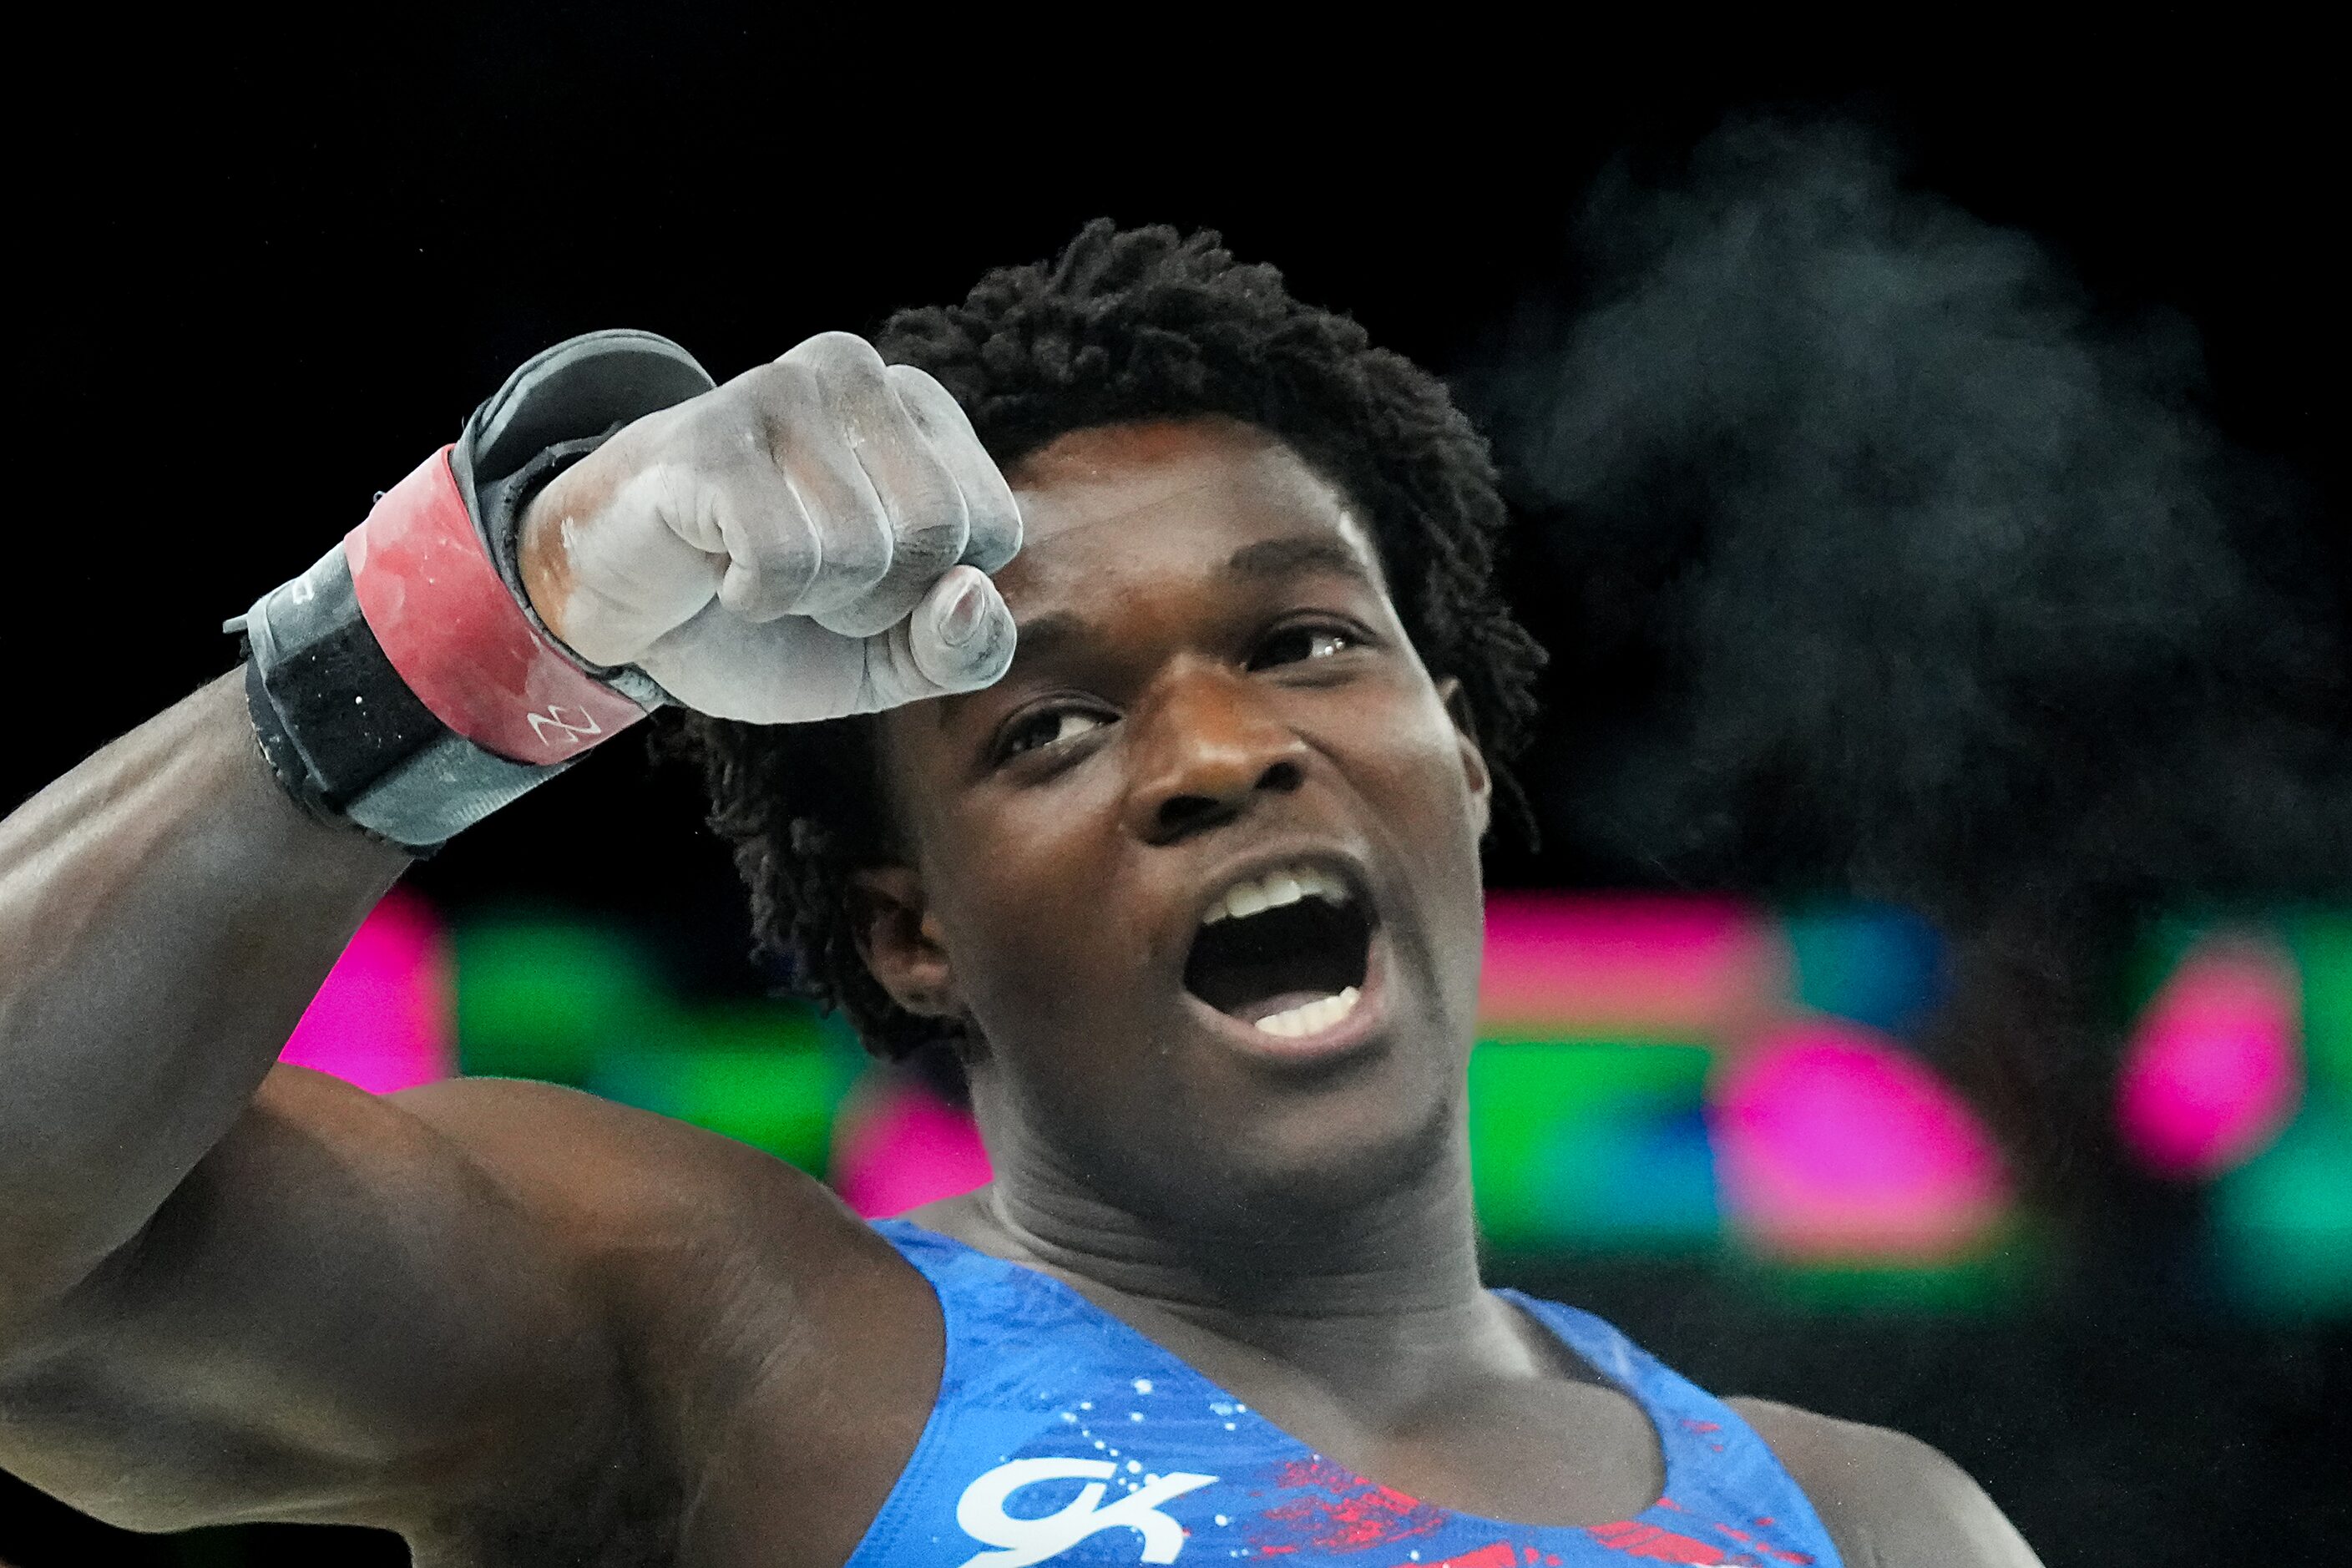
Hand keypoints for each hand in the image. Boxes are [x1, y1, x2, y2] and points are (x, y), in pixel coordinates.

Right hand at [518, 331, 1019, 723]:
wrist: (619, 610)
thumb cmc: (769, 614)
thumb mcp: (889, 658)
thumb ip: (964, 649)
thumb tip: (970, 593)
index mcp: (920, 409)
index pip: (995, 528)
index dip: (928, 594)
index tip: (859, 578)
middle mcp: (858, 373)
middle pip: (939, 534)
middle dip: (874, 600)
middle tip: (804, 579)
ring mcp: (780, 392)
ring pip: (863, 550)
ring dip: (806, 599)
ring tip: (755, 566)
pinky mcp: (712, 437)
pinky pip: (785, 558)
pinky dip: (754, 596)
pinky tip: (717, 566)